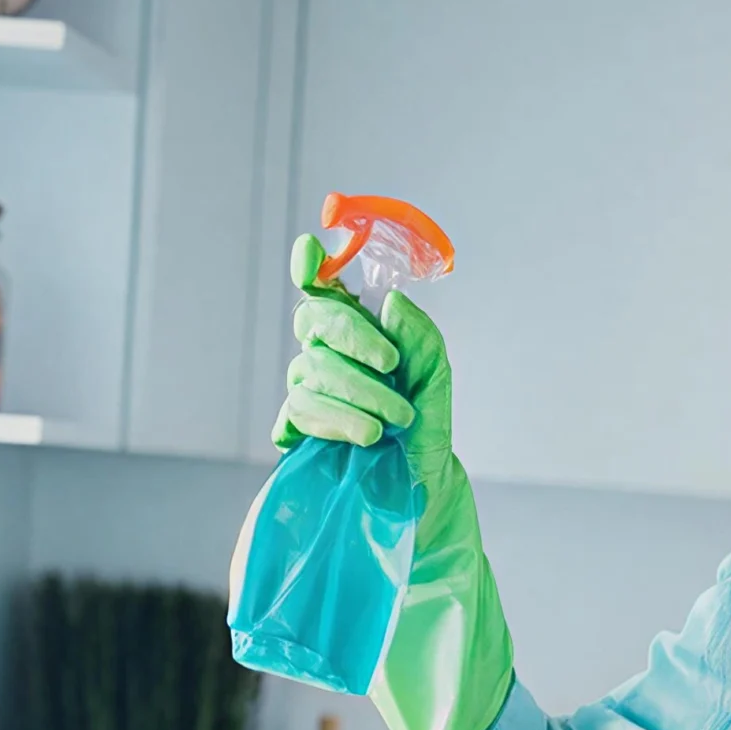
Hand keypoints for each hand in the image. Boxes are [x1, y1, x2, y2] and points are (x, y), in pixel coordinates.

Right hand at [271, 235, 453, 484]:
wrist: (418, 477)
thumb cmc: (423, 420)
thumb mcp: (433, 374)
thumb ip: (420, 337)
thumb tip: (392, 303)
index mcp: (354, 328)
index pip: (321, 287)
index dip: (310, 267)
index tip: (309, 251)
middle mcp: (323, 350)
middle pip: (313, 318)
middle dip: (353, 336)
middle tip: (392, 363)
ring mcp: (306, 386)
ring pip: (312, 368)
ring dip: (360, 392)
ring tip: (395, 419)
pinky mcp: (296, 425)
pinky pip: (301, 410)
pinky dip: (338, 420)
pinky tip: (366, 436)